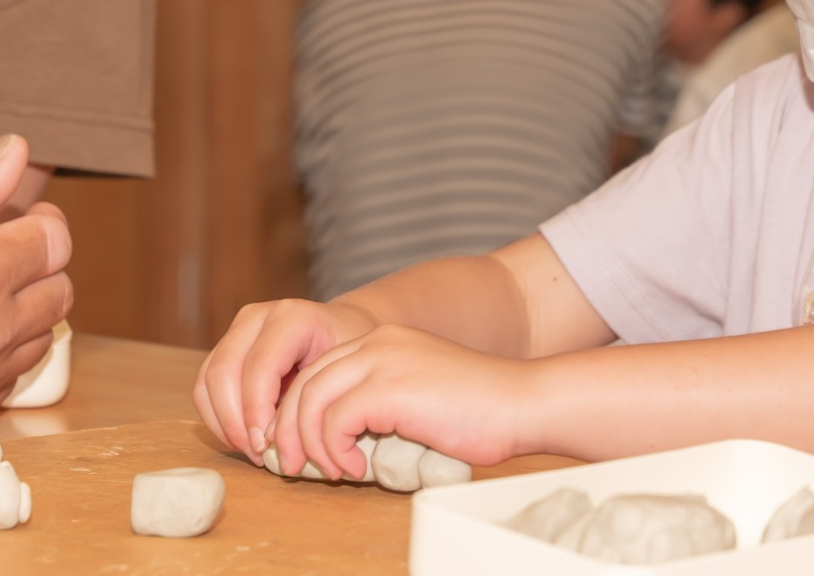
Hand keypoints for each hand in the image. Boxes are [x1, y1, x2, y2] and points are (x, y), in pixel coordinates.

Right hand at [193, 297, 378, 460]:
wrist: (342, 331)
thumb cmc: (349, 355)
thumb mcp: (341, 374)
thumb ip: (309, 402)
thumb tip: (275, 442)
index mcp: (292, 318)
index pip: (259, 367)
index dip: (256, 410)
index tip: (264, 446)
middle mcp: (258, 317)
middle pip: (223, 371)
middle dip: (234, 420)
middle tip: (256, 453)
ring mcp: (238, 329)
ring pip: (207, 379)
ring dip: (223, 422)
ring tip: (250, 449)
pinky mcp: (226, 346)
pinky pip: (205, 385)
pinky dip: (217, 417)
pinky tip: (242, 438)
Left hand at [274, 323, 537, 479]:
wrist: (523, 403)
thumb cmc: (481, 412)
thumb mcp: (419, 397)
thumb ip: (382, 403)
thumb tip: (339, 440)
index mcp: (383, 341)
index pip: (318, 370)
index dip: (300, 412)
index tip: (304, 449)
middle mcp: (377, 342)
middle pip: (304, 382)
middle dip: (290, 429)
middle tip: (294, 466)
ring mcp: (382, 360)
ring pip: (309, 400)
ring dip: (310, 444)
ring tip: (331, 471)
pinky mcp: (388, 386)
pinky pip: (333, 420)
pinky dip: (334, 450)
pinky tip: (357, 468)